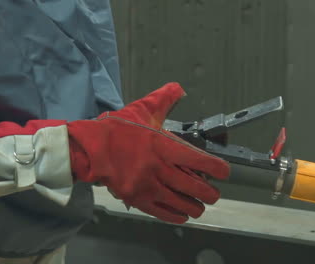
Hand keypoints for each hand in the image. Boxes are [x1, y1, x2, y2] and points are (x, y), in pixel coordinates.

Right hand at [68, 83, 229, 223]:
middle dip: (210, 193)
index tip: (224, 172)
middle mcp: (159, 168)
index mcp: (164, 146)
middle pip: (195, 187)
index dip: (218, 169)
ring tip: (200, 206)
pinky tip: (183, 215)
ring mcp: (148, 186)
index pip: (200, 161)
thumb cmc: (117, 130)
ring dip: (196, 207)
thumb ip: (164, 99)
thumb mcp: (142, 110)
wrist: (90, 149)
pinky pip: (163, 213)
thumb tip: (178, 88)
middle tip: (213, 193)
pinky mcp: (137, 199)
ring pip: (182, 203)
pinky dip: (176, 216)